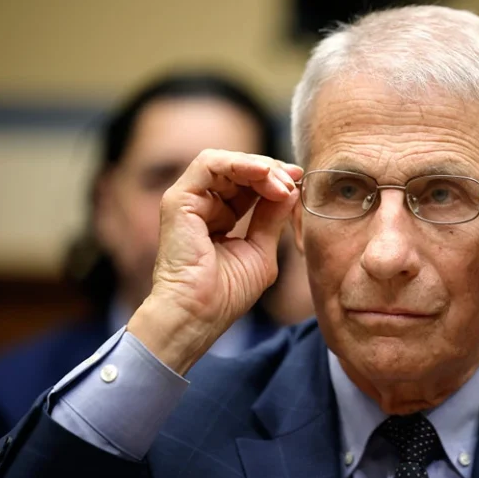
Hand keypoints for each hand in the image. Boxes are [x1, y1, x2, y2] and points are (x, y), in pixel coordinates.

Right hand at [128, 150, 302, 374]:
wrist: (200, 315)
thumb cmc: (227, 293)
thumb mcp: (261, 249)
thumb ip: (272, 218)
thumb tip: (291, 190)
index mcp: (220, 217)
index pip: (248, 185)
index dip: (275, 179)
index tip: (299, 182)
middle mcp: (202, 205)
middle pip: (238, 170)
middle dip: (271, 171)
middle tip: (294, 180)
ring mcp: (188, 201)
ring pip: (225, 162)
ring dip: (258, 167)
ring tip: (281, 183)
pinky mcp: (179, 199)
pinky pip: (209, 164)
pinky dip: (239, 164)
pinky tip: (263, 175)